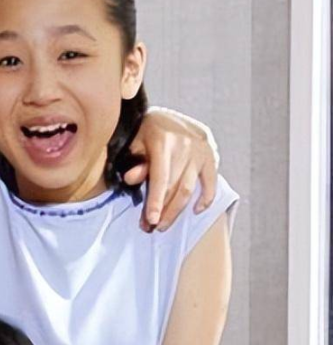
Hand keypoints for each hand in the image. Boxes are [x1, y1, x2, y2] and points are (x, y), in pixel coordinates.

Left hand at [123, 109, 217, 231]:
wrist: (168, 116)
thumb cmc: (145, 133)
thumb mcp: (134, 142)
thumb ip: (135, 162)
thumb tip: (132, 178)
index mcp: (163, 141)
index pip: (160, 178)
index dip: (155, 201)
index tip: (151, 221)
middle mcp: (185, 145)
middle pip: (174, 188)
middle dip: (162, 211)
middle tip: (150, 228)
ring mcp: (200, 151)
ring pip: (189, 189)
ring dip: (176, 211)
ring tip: (164, 225)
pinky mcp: (211, 156)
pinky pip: (210, 182)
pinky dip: (206, 198)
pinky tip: (196, 210)